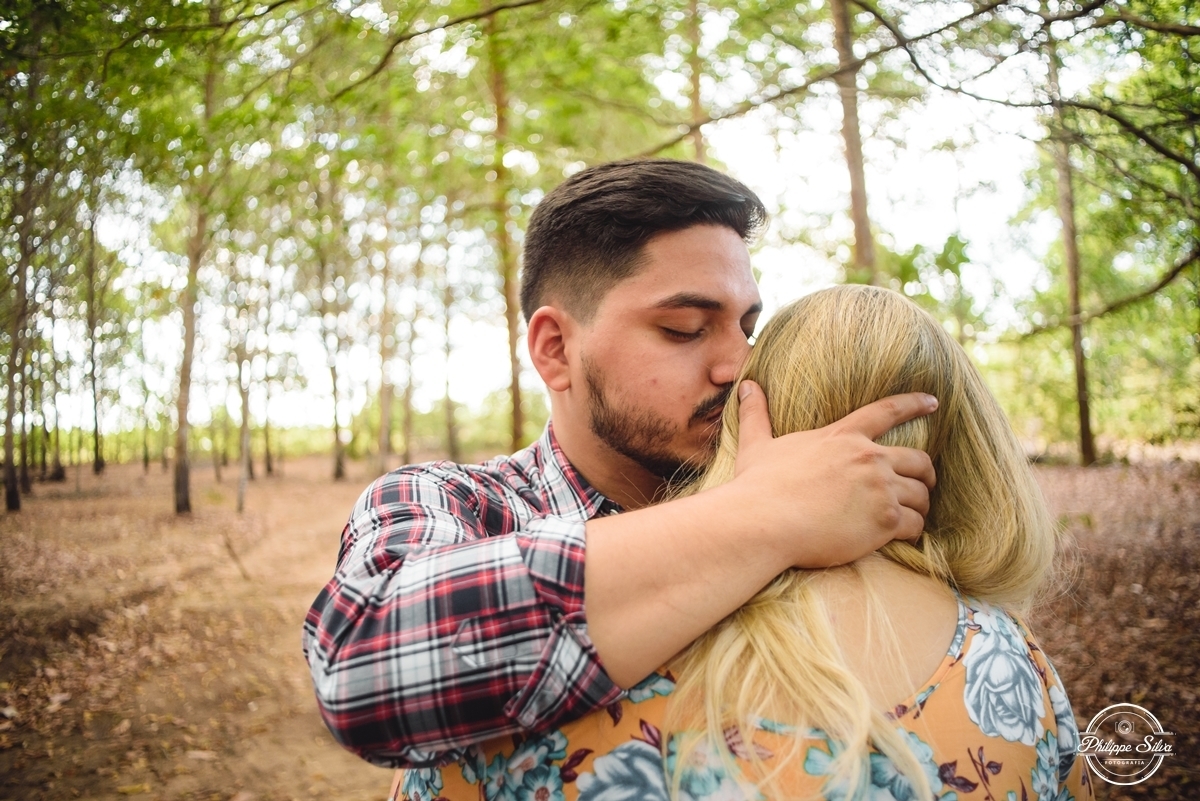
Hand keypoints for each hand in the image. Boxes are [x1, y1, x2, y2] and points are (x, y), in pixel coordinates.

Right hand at [732, 379, 936, 567]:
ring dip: (920, 506)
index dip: (914, 404)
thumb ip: (756, 414)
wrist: (763, 523)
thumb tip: (746, 385)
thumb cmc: (758, 487)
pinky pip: (916, 524)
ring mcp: (879, 489)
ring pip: (921, 495)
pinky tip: (902, 536)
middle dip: (926, 473)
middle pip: (918, 459)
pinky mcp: (884, 520)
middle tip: (925, 484)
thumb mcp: (756, 445)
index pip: (887, 412)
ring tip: (913, 515)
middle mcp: (868, 458)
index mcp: (842, 437)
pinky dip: (913, 531)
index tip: (933, 403)